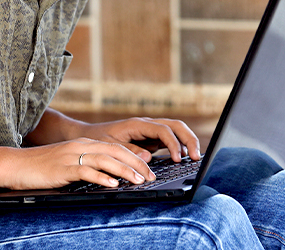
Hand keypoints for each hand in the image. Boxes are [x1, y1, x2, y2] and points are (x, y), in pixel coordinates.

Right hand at [1, 138, 154, 190]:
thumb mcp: (69, 160)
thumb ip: (88, 163)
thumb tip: (110, 175)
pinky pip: (87, 171)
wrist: (17, 164)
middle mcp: (81, 146)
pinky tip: (113, 185)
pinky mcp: (63, 168)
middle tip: (151, 176)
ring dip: (124, 171)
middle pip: (116, 152)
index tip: (149, 168)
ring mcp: (72, 156)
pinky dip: (102, 178)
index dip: (135, 157)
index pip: (116, 148)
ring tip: (138, 180)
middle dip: (136, 164)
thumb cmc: (43, 166)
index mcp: (85, 143)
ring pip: (105, 160)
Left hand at [78, 117, 200, 163]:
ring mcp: (150, 131)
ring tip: (194, 157)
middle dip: (188, 139)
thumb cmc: (98, 140)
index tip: (178, 159)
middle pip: (175, 125)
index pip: (163, 130)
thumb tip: (148, 157)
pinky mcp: (150, 139)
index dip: (173, 143)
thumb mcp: (109, 147)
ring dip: (186, 141)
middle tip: (195, 156)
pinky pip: (169, 140)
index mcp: (138, 124)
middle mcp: (147, 125)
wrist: (89, 136)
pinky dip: (179, 147)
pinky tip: (183, 158)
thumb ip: (129, 152)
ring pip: (175, 130)